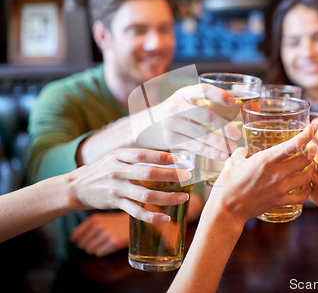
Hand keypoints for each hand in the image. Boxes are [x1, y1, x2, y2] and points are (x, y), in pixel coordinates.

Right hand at [67, 148, 191, 223]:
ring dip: (167, 197)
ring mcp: (116, 188)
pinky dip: (152, 216)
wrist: (76, 187)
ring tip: (183, 197)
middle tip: (187, 177)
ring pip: (146, 194)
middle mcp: (118, 170)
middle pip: (148, 173)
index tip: (178, 160)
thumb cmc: (103, 169)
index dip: (161, 157)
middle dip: (171, 176)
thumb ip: (136, 157)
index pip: (143, 154)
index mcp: (120, 155)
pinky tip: (165, 217)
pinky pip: (136, 211)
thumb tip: (165, 157)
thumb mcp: (116, 157)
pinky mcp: (115, 203)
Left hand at [70, 212, 128, 256]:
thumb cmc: (118, 222)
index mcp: (94, 219)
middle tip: (96, 243)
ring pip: (90, 250)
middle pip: (82, 244)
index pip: (76, 235)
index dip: (77, 240)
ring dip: (95, 249)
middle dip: (87, 246)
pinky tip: (108, 247)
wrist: (137, 221)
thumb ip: (89, 226)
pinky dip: (102, 252)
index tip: (80, 242)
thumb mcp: (103, 218)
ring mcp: (107, 234)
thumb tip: (74, 240)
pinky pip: (99, 253)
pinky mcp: (114, 242)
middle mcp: (99, 226)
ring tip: (103, 244)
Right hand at [144, 83, 241, 159]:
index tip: (233, 102)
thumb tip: (234, 105)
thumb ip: (203, 102)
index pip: (203, 90)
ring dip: (220, 142)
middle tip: (237, 134)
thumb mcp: (184, 100)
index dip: (219, 94)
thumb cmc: (173, 112)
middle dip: (224, 126)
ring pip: (201, 134)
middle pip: (205, 116)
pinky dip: (210, 152)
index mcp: (184, 93)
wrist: (144, 125)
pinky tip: (221, 155)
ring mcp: (172, 123)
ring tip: (232, 148)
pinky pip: (195, 146)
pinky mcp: (171, 139)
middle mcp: (177, 106)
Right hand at [206, 124, 317, 225]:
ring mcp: (280, 188)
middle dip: (312, 151)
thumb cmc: (227, 185)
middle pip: (306, 159)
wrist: (227, 209)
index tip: (313, 127)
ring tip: (311, 166)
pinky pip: (302, 196)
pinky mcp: (280, 201)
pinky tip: (306, 186)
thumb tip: (244, 150)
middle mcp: (276, 173)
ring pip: (307, 177)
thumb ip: (241, 153)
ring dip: (312, 169)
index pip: (293, 144)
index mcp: (265, 159)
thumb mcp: (233, 162)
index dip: (307, 134)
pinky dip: (308, 190)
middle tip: (312, 148)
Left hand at [310, 120, 317, 229]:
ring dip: (306, 154)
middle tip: (315, 135)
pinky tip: (310, 171)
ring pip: (303, 158)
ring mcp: (315, 178)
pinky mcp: (311, 191)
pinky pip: (303, 176)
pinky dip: (305, 171)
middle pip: (308, 141)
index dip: (317, 123)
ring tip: (311, 152)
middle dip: (310, 136)